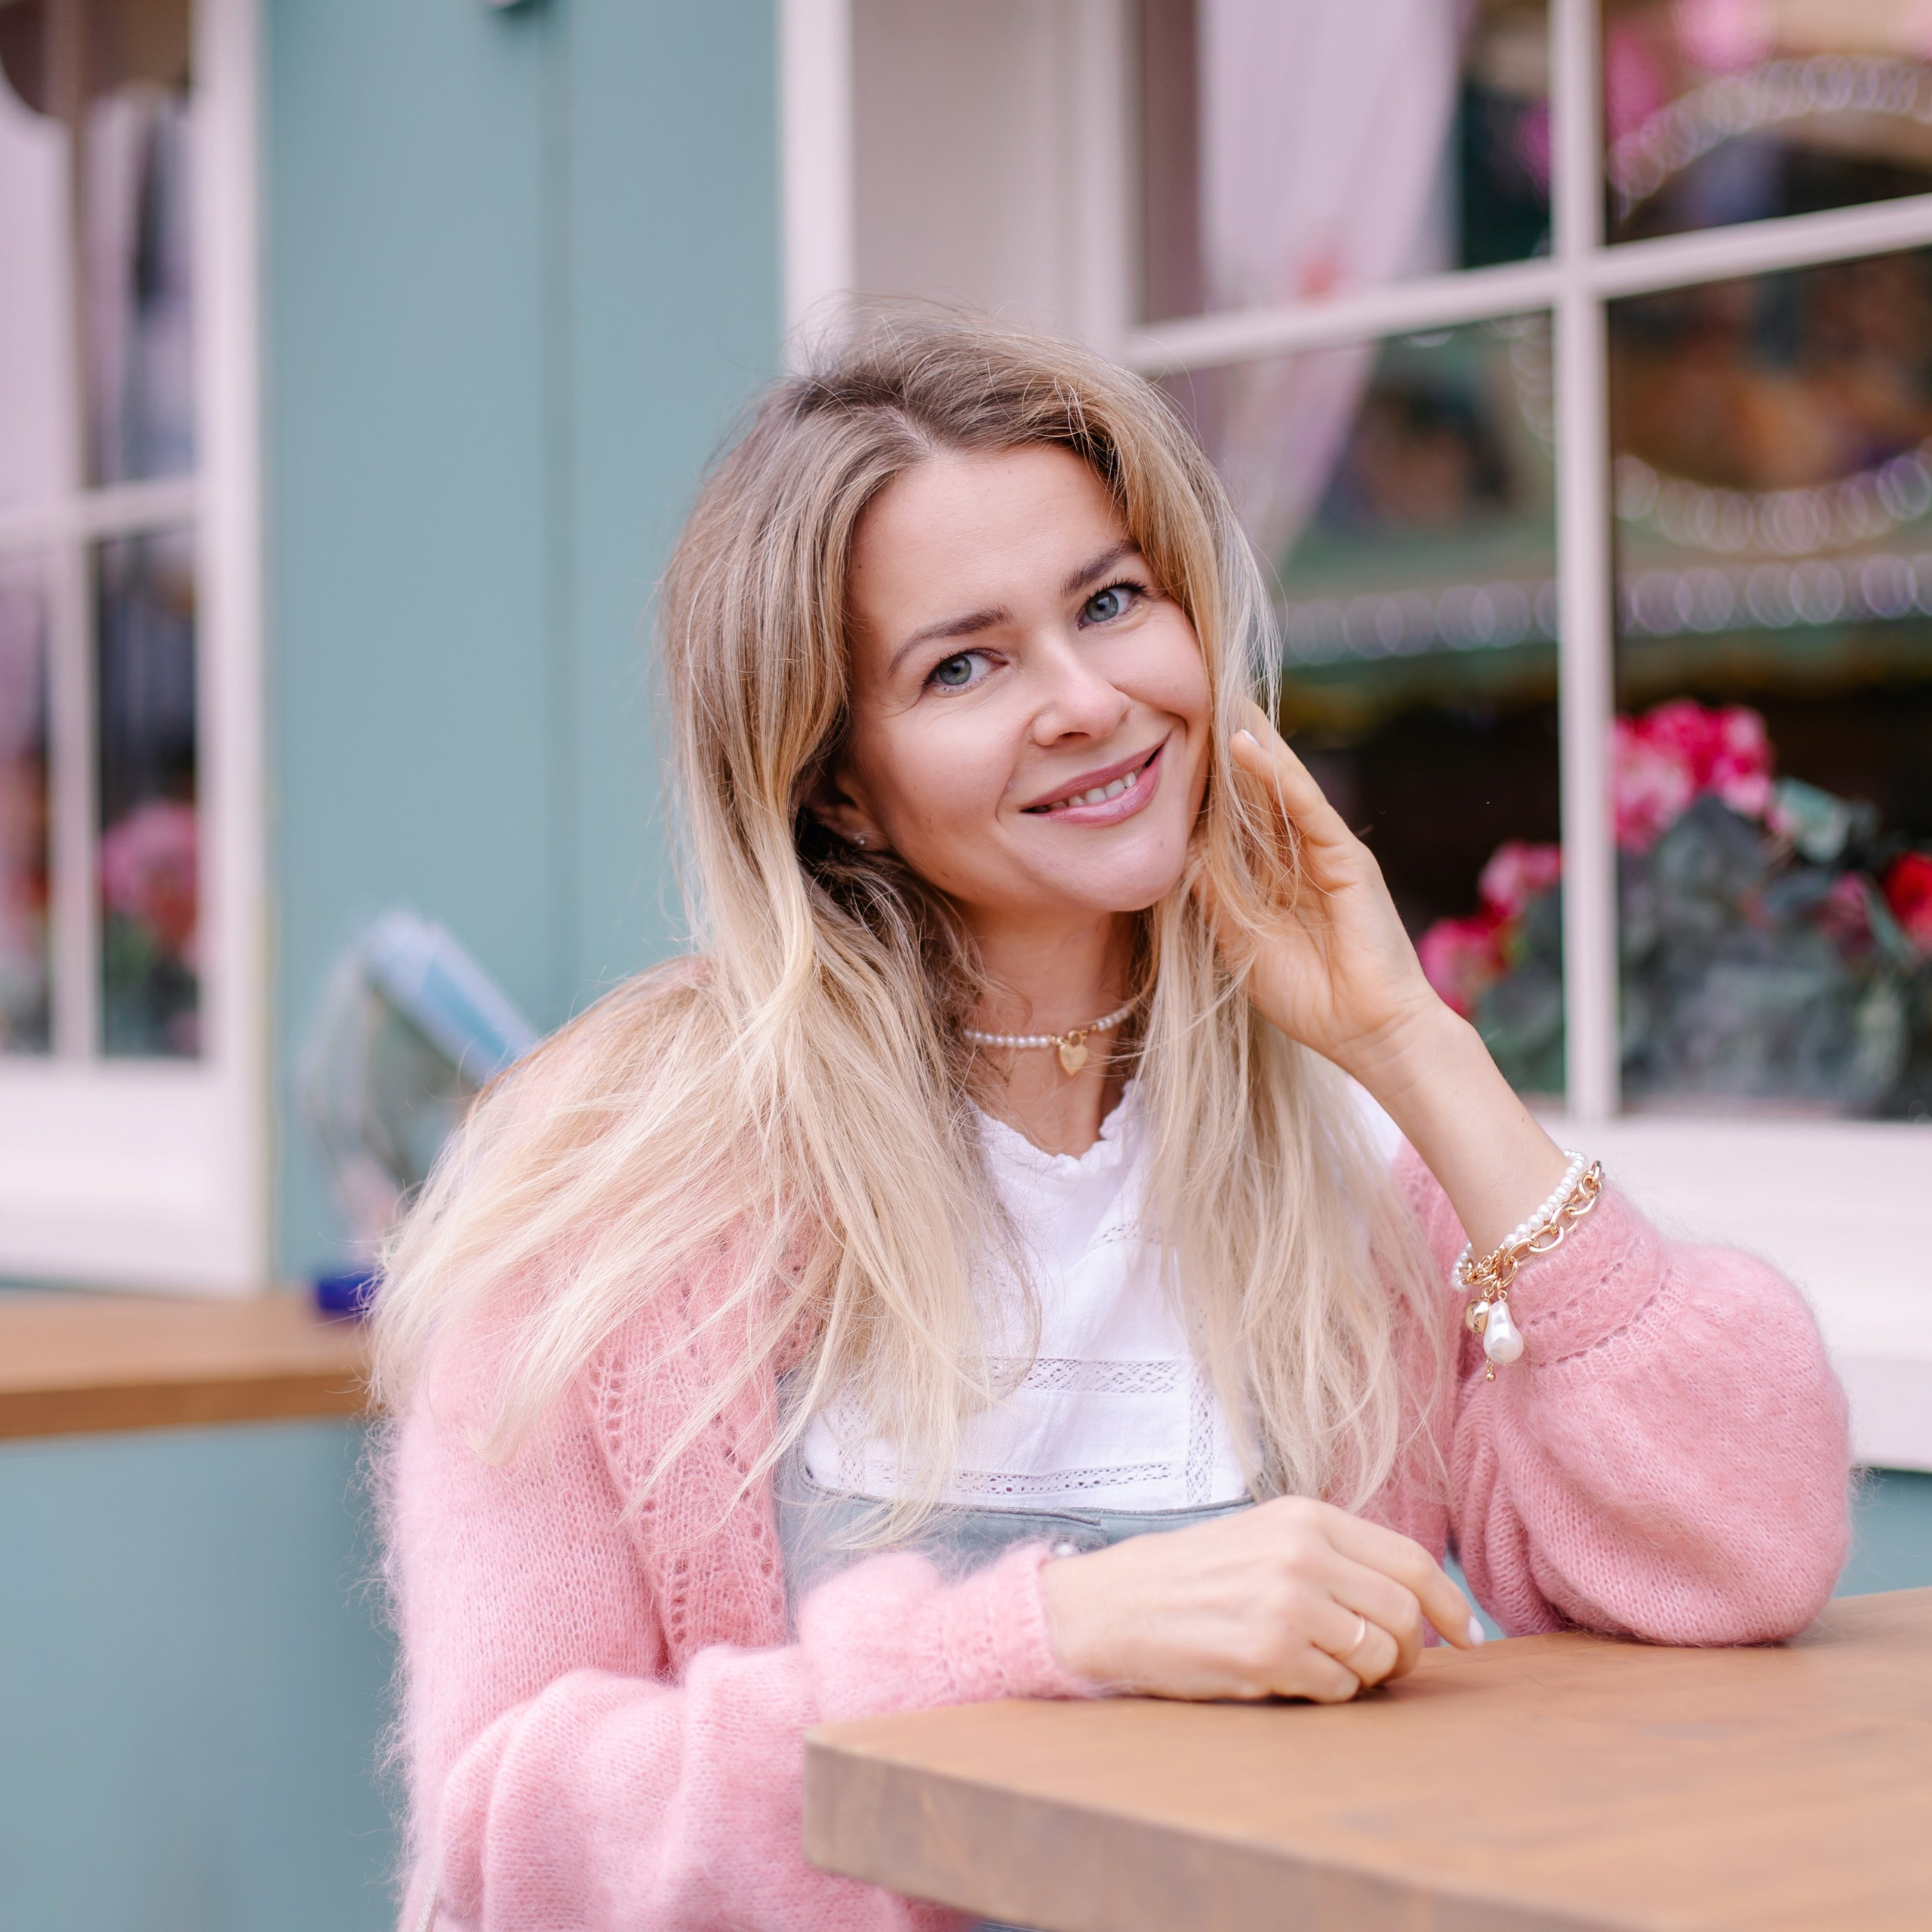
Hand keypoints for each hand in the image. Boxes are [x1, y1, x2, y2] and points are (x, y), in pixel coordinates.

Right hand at [1038, 1495, 1480, 1702]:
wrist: (1116, 1605)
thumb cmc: (1196, 1576)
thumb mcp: (1267, 1537)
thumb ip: (1337, 1556)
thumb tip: (1421, 1603)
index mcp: (1306, 1517)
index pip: (1412, 1562)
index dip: (1450, 1605)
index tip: (1468, 1637)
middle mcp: (1302, 1554)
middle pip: (1406, 1615)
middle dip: (1409, 1651)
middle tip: (1387, 1666)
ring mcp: (1287, 1604)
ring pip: (1378, 1657)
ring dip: (1364, 1675)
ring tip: (1324, 1666)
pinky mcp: (1268, 1653)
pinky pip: (1339, 1689)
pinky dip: (1327, 1692)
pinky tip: (1288, 1675)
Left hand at [1215, 707, 1442, 1087]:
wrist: (1368, 1034)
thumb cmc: (1309, 999)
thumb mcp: (1241, 945)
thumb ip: (1215, 899)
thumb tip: (1181, 856)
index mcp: (1275, 878)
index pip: (1236, 820)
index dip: (1209, 785)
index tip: (1174, 744)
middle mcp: (1300, 857)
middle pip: (1259, 791)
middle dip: (1232, 746)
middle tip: (1198, 690)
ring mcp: (1325, 853)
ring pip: (1282, 786)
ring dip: (1252, 741)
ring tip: (1222, 693)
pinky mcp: (1347, 858)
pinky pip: (1306, 808)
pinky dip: (1277, 776)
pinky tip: (1248, 744)